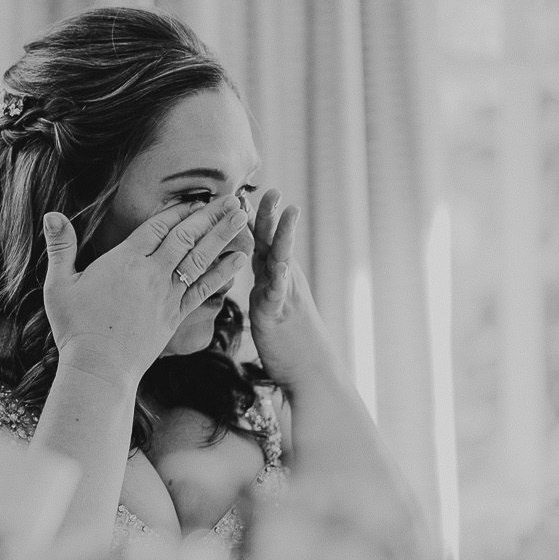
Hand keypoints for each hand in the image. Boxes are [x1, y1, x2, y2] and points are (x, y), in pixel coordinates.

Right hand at [42, 193, 251, 383]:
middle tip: (234, 198)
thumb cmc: (76, 326)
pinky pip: (204, 288)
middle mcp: (151, 273)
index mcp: (125, 260)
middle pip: (186, 236)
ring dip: (223, 236)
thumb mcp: (59, 284)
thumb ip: (60, 247)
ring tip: (242, 218)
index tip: (198, 198)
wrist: (99, 367)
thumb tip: (51, 215)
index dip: (180, 210)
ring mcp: (167, 294)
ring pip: (200, 258)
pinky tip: (239, 259)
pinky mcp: (176, 315)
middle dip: (211, 216)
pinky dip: (223, 272)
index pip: (158, 226)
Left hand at [246, 188, 344, 392]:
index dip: (256, 215)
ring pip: (283, 260)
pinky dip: (280, 279)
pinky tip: (281, 265)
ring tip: (289, 211)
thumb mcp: (272, 304)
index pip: (264, 240)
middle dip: (272, 214)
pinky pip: (279, 295)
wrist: (311, 371)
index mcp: (275, 276)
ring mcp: (283, 296)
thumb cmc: (289, 341)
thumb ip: (267, 282)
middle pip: (275, 241)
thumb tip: (261, 267)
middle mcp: (282, 281)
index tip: (247, 190)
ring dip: (285, 235)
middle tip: (272, 188)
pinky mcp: (277, 317)